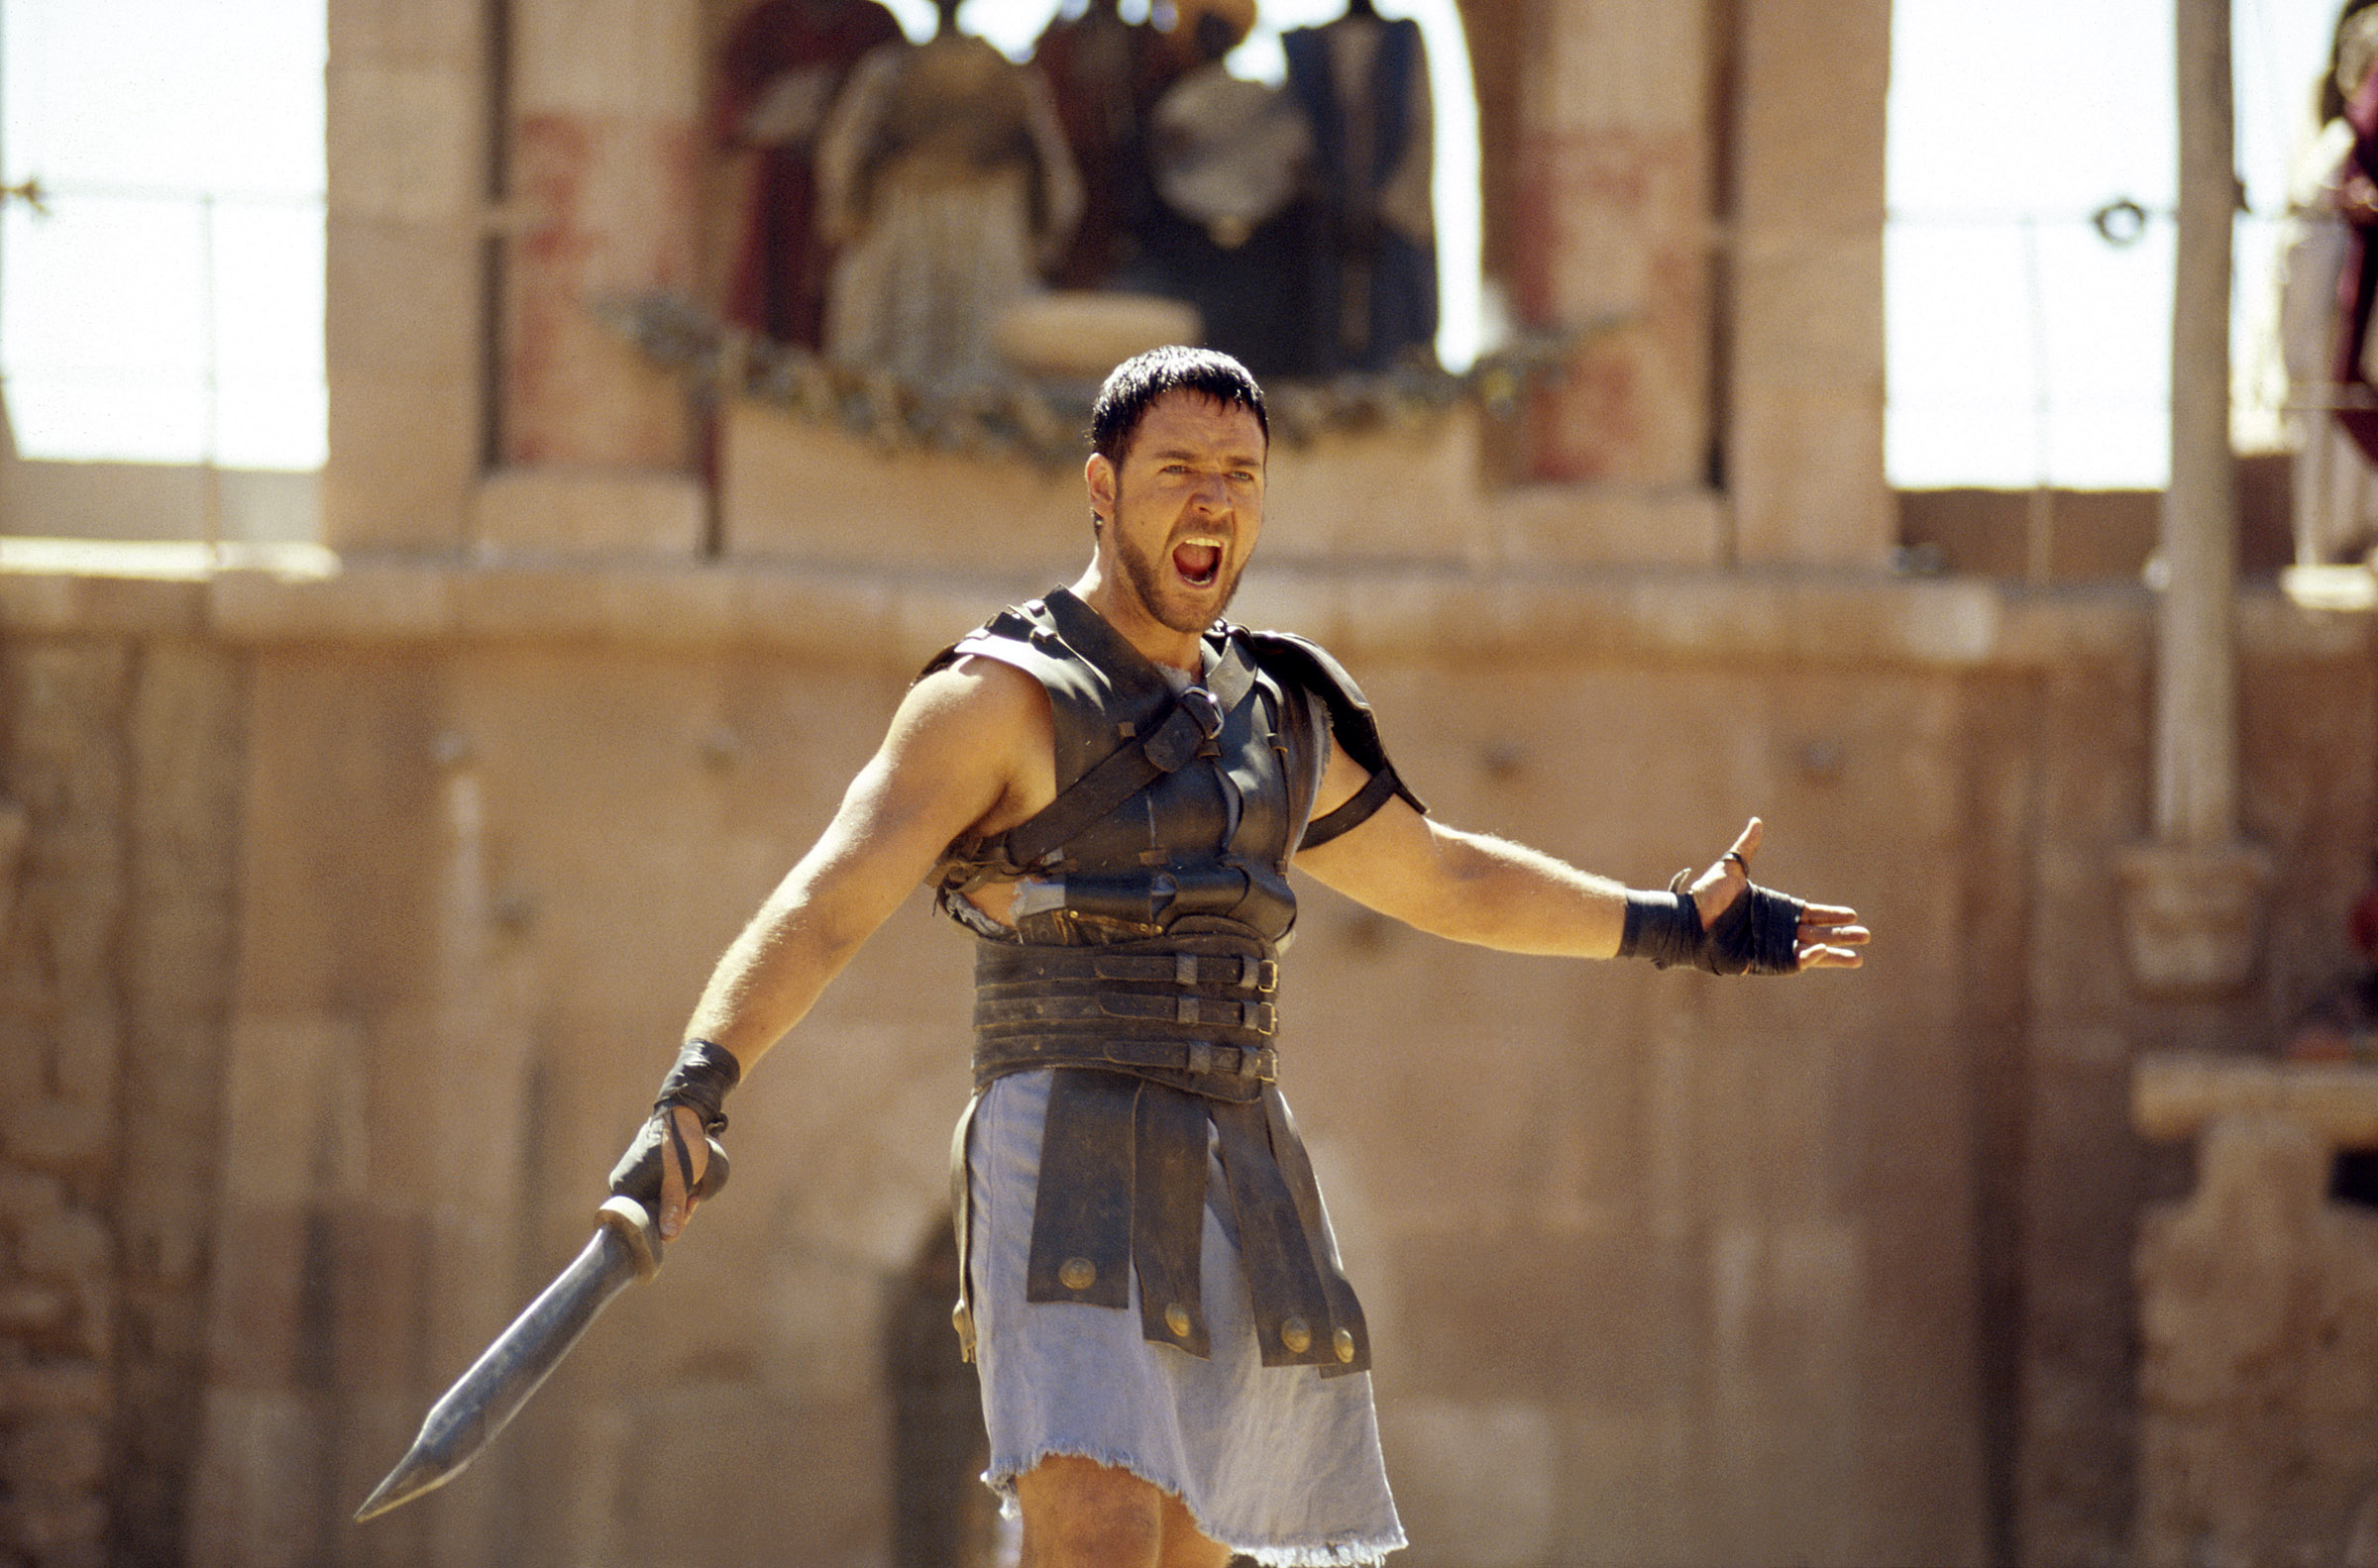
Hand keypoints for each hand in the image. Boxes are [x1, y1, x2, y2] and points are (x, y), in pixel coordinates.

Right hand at [610, 1103, 723, 1242]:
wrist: (682, 1112)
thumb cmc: (679, 1145)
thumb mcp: (679, 1180)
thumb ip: (673, 1208)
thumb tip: (667, 1237)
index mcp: (624, 1188)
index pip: (641, 1222)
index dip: (666, 1223)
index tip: (687, 1209)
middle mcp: (623, 1183)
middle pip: (649, 1213)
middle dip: (674, 1211)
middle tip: (694, 1198)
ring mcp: (633, 1175)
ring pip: (656, 1201)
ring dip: (677, 1201)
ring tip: (694, 1190)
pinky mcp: (643, 1169)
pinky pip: (657, 1189)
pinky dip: (673, 1190)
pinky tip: (689, 1184)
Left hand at [1687, 817, 1867, 971]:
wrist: (1687, 921)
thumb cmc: (1706, 896)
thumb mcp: (1731, 868)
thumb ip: (1746, 848)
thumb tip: (1756, 822)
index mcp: (1773, 909)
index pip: (1810, 913)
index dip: (1831, 914)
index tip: (1852, 914)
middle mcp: (1776, 929)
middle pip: (1817, 934)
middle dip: (1841, 935)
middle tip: (1865, 935)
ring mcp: (1771, 946)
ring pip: (1810, 952)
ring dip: (1833, 954)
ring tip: (1857, 958)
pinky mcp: (1762, 961)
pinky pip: (1791, 962)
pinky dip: (1808, 958)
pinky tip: (1824, 951)